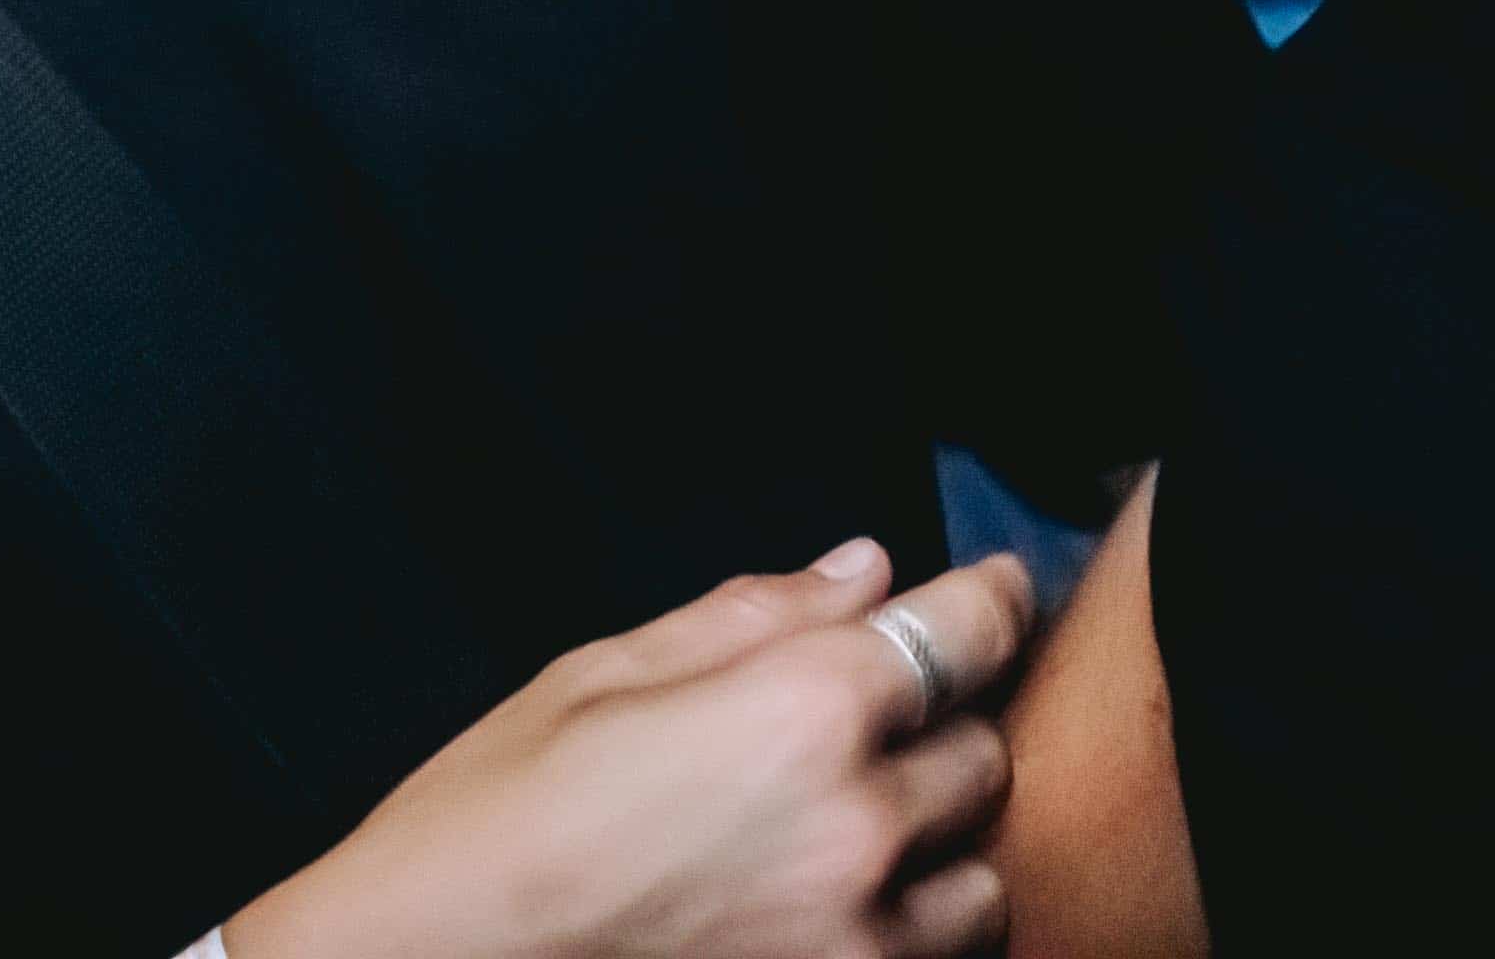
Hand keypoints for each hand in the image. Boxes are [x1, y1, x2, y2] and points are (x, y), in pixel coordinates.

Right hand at [230, 545, 1031, 958]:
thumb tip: (862, 571)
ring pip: (982, 875)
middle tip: (864, 723)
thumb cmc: (493, 825)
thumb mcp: (601, 678)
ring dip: (937, 844)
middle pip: (981, 750)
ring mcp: (863, 939)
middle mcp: (856, 828)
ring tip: (841, 832)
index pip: (961, 632)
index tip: (1001, 585)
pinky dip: (911, 928)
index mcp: (796, 713)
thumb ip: (752, 620)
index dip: (992, 596)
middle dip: (937, 724)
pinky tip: (831, 904)